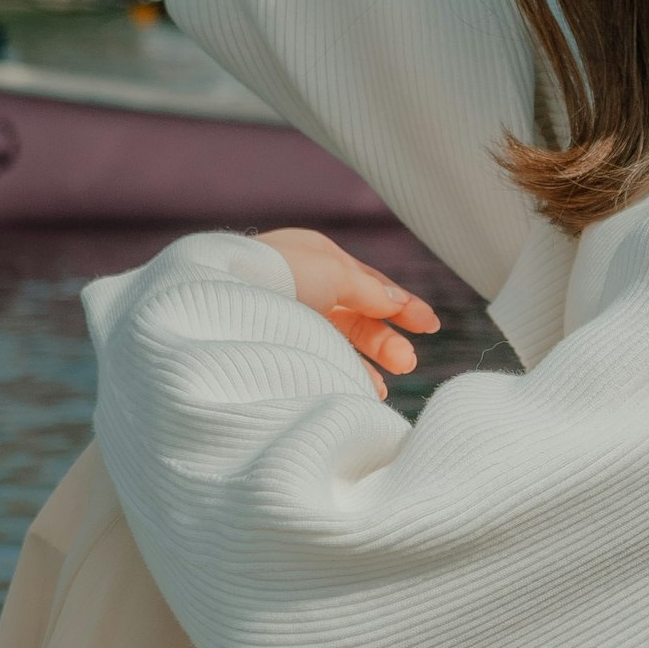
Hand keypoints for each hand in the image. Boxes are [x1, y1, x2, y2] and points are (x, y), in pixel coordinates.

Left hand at [260, 223, 443, 391]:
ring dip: (366, 361)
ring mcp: (289, 313)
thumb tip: (397, 301)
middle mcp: (304, 284)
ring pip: (340, 340)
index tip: (431, 327)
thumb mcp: (333, 274)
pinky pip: (318, 357)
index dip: (402, 304)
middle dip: (384, 339)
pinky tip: (358, 391)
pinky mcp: (276, 341)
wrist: (217, 301)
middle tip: (407, 363)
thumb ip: (370, 290)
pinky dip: (341, 372)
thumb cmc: (276, 276)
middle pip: (358, 314)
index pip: (370, 282)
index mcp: (317, 256)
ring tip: (384, 387)